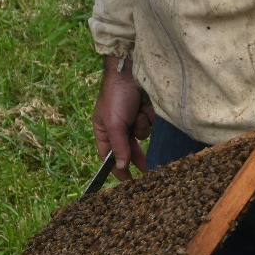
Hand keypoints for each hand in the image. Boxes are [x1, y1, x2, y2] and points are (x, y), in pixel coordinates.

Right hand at [91, 55, 152, 180]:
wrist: (131, 70)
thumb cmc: (116, 96)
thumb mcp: (114, 123)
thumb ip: (119, 146)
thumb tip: (120, 166)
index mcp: (103, 130)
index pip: (109, 156)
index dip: (118, 169)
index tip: (129, 184)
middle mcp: (117, 127)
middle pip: (128, 149)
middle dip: (138, 156)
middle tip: (150, 172)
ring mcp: (132, 119)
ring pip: (142, 137)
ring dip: (142, 126)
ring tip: (140, 113)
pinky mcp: (146, 113)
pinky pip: (151, 125)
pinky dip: (150, 117)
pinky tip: (146, 106)